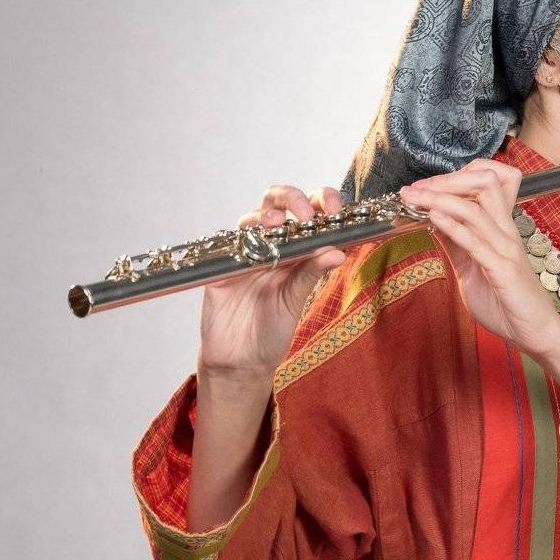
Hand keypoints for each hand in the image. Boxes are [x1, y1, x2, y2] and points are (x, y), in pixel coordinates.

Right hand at [198, 185, 347, 378]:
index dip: (321, 202)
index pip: (309, 214)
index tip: (335, 209)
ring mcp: (244, 254)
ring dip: (267, 215)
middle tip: (306, 214)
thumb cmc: (271, 331)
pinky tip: (251, 247)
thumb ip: (312, 274)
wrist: (241, 361)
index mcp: (294, 251)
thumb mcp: (295, 301)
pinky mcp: (221, 267)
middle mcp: (269, 246)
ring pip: (251, 218)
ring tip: (279, 224)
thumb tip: (339, 251)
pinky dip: (240, 240)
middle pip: (277, 202)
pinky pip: (227, 245)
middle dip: (293, 198)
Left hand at [400, 160, 559, 361]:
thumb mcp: (472, 271)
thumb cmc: (507, 304)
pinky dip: (452, 226)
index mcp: (501, 229)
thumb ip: (457, 247)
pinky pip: (476, 242)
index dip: (452, 179)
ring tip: (414, 197)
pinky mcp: (503, 270)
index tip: (423, 188)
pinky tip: (432, 218)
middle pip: (483, 184)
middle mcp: (505, 232)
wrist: (534, 333)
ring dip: (439, 199)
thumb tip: (435, 226)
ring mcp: (506, 249)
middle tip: (415, 188)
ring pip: (474, 209)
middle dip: (445, 180)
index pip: (484, 185)